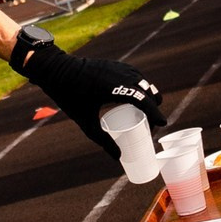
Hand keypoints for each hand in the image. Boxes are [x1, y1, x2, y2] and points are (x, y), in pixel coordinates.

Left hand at [12, 33, 163, 151]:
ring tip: (148, 110)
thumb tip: (118, 157)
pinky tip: (139, 95)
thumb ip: (102, 139)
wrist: (58, 70)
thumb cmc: (70, 97)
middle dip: (153, 107)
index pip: (142, 99)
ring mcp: (119, 67)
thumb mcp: (85, 122)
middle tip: (152, 123)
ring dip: (148, 95)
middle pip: (146, 91)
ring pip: (142, 81)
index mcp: (114, 88)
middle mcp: (120, 75)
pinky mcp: (116, 65)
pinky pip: (134, 75)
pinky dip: (141, 86)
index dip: (155, 112)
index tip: (162, 123)